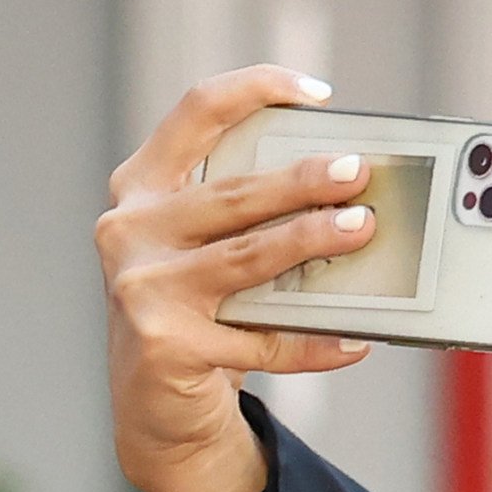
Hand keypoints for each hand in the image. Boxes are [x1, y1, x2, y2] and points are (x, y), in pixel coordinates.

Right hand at [100, 67, 370, 491]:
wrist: (153, 400)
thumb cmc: (197, 307)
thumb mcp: (208, 248)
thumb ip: (252, 215)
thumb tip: (349, 196)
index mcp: (142, 187)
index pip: (194, 114)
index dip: (253, 90)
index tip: (317, 94)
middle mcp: (129, 229)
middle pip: (232, 193)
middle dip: (302, 181)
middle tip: (358, 174)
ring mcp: (139, 287)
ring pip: (244, 257)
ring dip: (309, 242)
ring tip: (362, 231)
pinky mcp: (163, 344)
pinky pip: (258, 340)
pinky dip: (312, 343)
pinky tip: (354, 341)